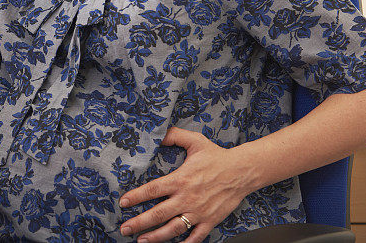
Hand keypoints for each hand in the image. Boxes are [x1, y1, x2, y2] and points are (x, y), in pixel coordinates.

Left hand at [118, 128, 256, 242]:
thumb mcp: (194, 140)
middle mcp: (187, 198)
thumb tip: (157, 134)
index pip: (152, 190)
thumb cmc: (217, 156)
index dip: (136, 196)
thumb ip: (174, 136)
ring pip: (174, 229)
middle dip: (139, 223)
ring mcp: (199, 212)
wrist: (242, 171)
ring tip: (142, 241)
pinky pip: (196, 237)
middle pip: (158, 214)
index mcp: (180, 180)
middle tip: (125, 228)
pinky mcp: (210, 220)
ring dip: (156, 237)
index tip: (123, 202)